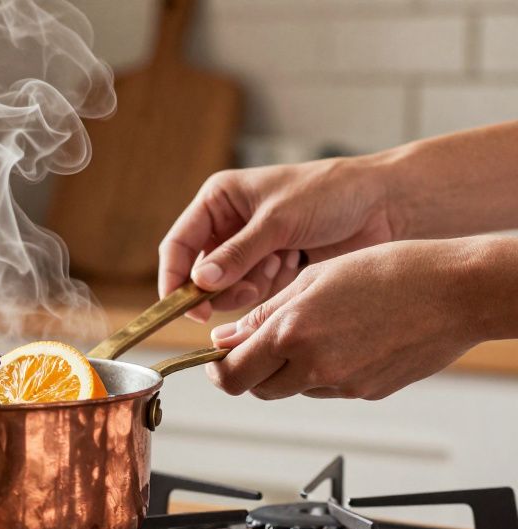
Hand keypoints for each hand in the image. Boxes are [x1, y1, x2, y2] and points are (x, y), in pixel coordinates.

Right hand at [159, 157, 394, 321]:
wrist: (384, 205)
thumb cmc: (331, 193)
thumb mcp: (278, 220)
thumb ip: (236, 254)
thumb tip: (199, 283)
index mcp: (219, 200)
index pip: (179, 244)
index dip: (174, 276)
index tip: (182, 305)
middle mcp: (229, 226)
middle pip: (198, 272)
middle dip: (216, 286)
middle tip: (243, 290)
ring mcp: (251, 250)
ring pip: (224, 287)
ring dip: (244, 288)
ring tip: (274, 270)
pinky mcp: (273, 270)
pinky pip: (252, 293)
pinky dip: (265, 290)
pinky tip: (289, 269)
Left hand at [205, 239, 491, 400]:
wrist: (455, 291)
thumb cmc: (390, 272)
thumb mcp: (314, 278)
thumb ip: (264, 314)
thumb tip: (227, 340)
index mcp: (291, 333)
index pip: (231, 374)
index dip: (216, 369)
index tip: (215, 360)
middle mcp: (313, 366)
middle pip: (257, 388)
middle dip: (248, 370)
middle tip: (254, 347)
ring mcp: (342, 384)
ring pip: (292, 389)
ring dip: (286, 370)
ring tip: (312, 331)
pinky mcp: (366, 392)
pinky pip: (327, 389)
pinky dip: (321, 371)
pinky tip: (343, 340)